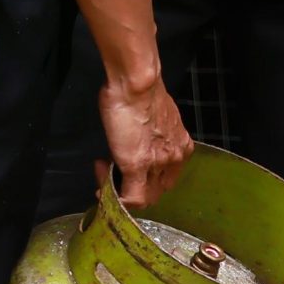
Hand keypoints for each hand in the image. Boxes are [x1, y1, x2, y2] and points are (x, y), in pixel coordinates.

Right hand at [97, 74, 192, 207]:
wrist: (136, 83)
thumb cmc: (140, 89)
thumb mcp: (155, 114)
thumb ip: (151, 131)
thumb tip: (140, 134)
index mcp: (181, 146)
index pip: (167, 175)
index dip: (146, 176)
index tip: (126, 166)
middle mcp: (175, 158)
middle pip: (158, 189)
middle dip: (134, 186)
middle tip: (111, 170)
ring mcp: (157, 164)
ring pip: (145, 196)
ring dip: (122, 191)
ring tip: (103, 173)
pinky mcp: (137, 166)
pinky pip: (131, 198)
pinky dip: (116, 199)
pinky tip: (103, 192)